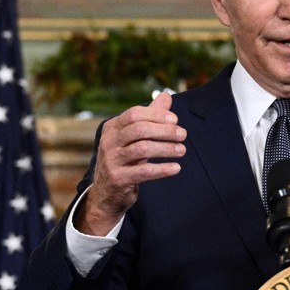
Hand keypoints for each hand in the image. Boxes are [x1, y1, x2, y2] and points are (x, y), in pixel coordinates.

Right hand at [76, 91, 186, 235]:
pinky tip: (176, 168)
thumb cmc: (124, 160)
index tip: (175, 120)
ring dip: (166, 148)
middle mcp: (109, 142)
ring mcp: (111, 160)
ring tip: (182, 150)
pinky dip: (162, 169)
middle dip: (164, 131)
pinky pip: (143, 172)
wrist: (106, 193)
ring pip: (142, 149)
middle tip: (183, 135)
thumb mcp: (133, 138)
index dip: (156, 115)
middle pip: (139, 130)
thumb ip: (150, 117)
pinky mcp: (118, 179)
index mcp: (112, 128)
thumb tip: (166, 96)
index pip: (134, 114)